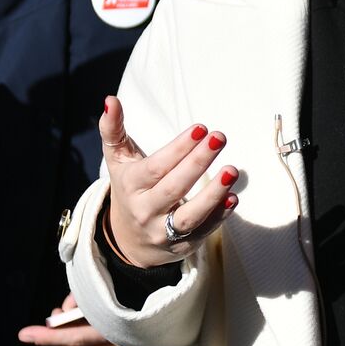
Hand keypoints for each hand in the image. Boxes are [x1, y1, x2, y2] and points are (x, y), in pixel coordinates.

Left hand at [17, 292, 142, 345]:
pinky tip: (79, 319)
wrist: (192, 299)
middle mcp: (128, 344)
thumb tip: (65, 308)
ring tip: (62, 316)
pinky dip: (77, 340)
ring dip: (64, 341)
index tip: (27, 333)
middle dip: (52, 341)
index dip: (52, 336)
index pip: (82, 338)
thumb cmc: (154, 281)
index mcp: (128, 325)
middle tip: (34, 330)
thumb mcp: (123, 281)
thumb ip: (92, 295)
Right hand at [101, 94, 237, 268]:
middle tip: (219, 137)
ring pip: (190, 215)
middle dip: (198, 162)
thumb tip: (110, 101)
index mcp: (131, 185)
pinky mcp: (183, 245)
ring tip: (233, 170)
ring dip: (213, 194)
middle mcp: (145, 210)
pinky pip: (203, 231)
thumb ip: (113, 129)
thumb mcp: (118, 159)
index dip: (178, 148)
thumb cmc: (130, 186)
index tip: (201, 128)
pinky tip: (234, 197)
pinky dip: (220, 216)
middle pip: (174, 188)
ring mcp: (164, 231)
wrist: (128, 239)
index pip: (156, 167)